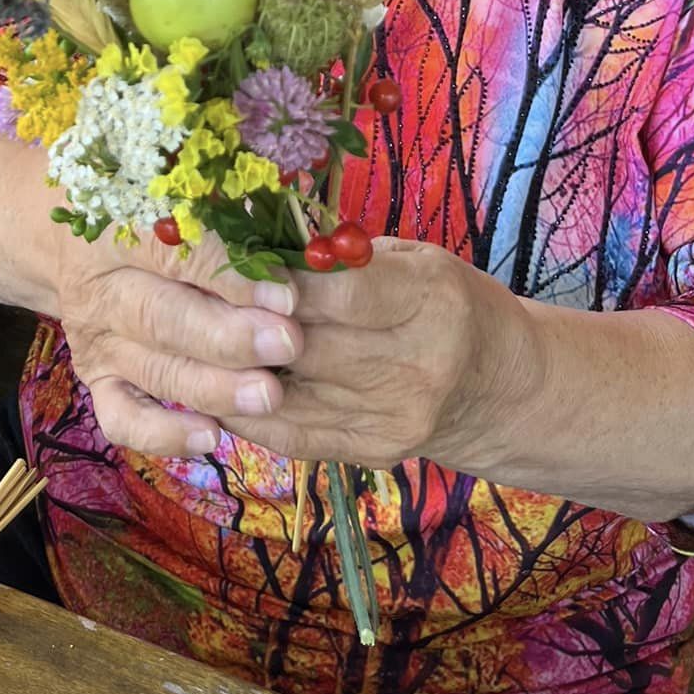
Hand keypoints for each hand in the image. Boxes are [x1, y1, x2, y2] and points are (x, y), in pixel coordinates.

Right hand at [55, 226, 302, 458]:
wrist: (74, 246)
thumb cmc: (151, 210)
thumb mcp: (178, 192)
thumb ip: (227, 211)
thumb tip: (300, 239)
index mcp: (115, 228)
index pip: (172, 251)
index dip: (230, 274)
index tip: (287, 294)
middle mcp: (100, 289)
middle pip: (163, 318)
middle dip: (231, 337)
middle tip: (287, 344)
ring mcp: (96, 342)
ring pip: (155, 371)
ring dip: (215, 387)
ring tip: (270, 395)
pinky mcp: (96, 383)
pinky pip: (124, 419)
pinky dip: (164, 434)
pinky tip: (211, 437)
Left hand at [219, 239, 511, 470]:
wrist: (498, 385)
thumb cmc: (446, 302)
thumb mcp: (413, 259)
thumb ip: (346, 258)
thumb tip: (260, 240)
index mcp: (431, 299)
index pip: (340, 293)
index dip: (279, 279)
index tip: (234, 261)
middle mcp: (417, 364)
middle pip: (307, 346)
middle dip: (245, 323)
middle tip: (199, 299)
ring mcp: (396, 417)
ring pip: (289, 394)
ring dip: (233, 370)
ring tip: (194, 341)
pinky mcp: (375, 453)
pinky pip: (293, 434)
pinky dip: (247, 410)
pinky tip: (214, 386)